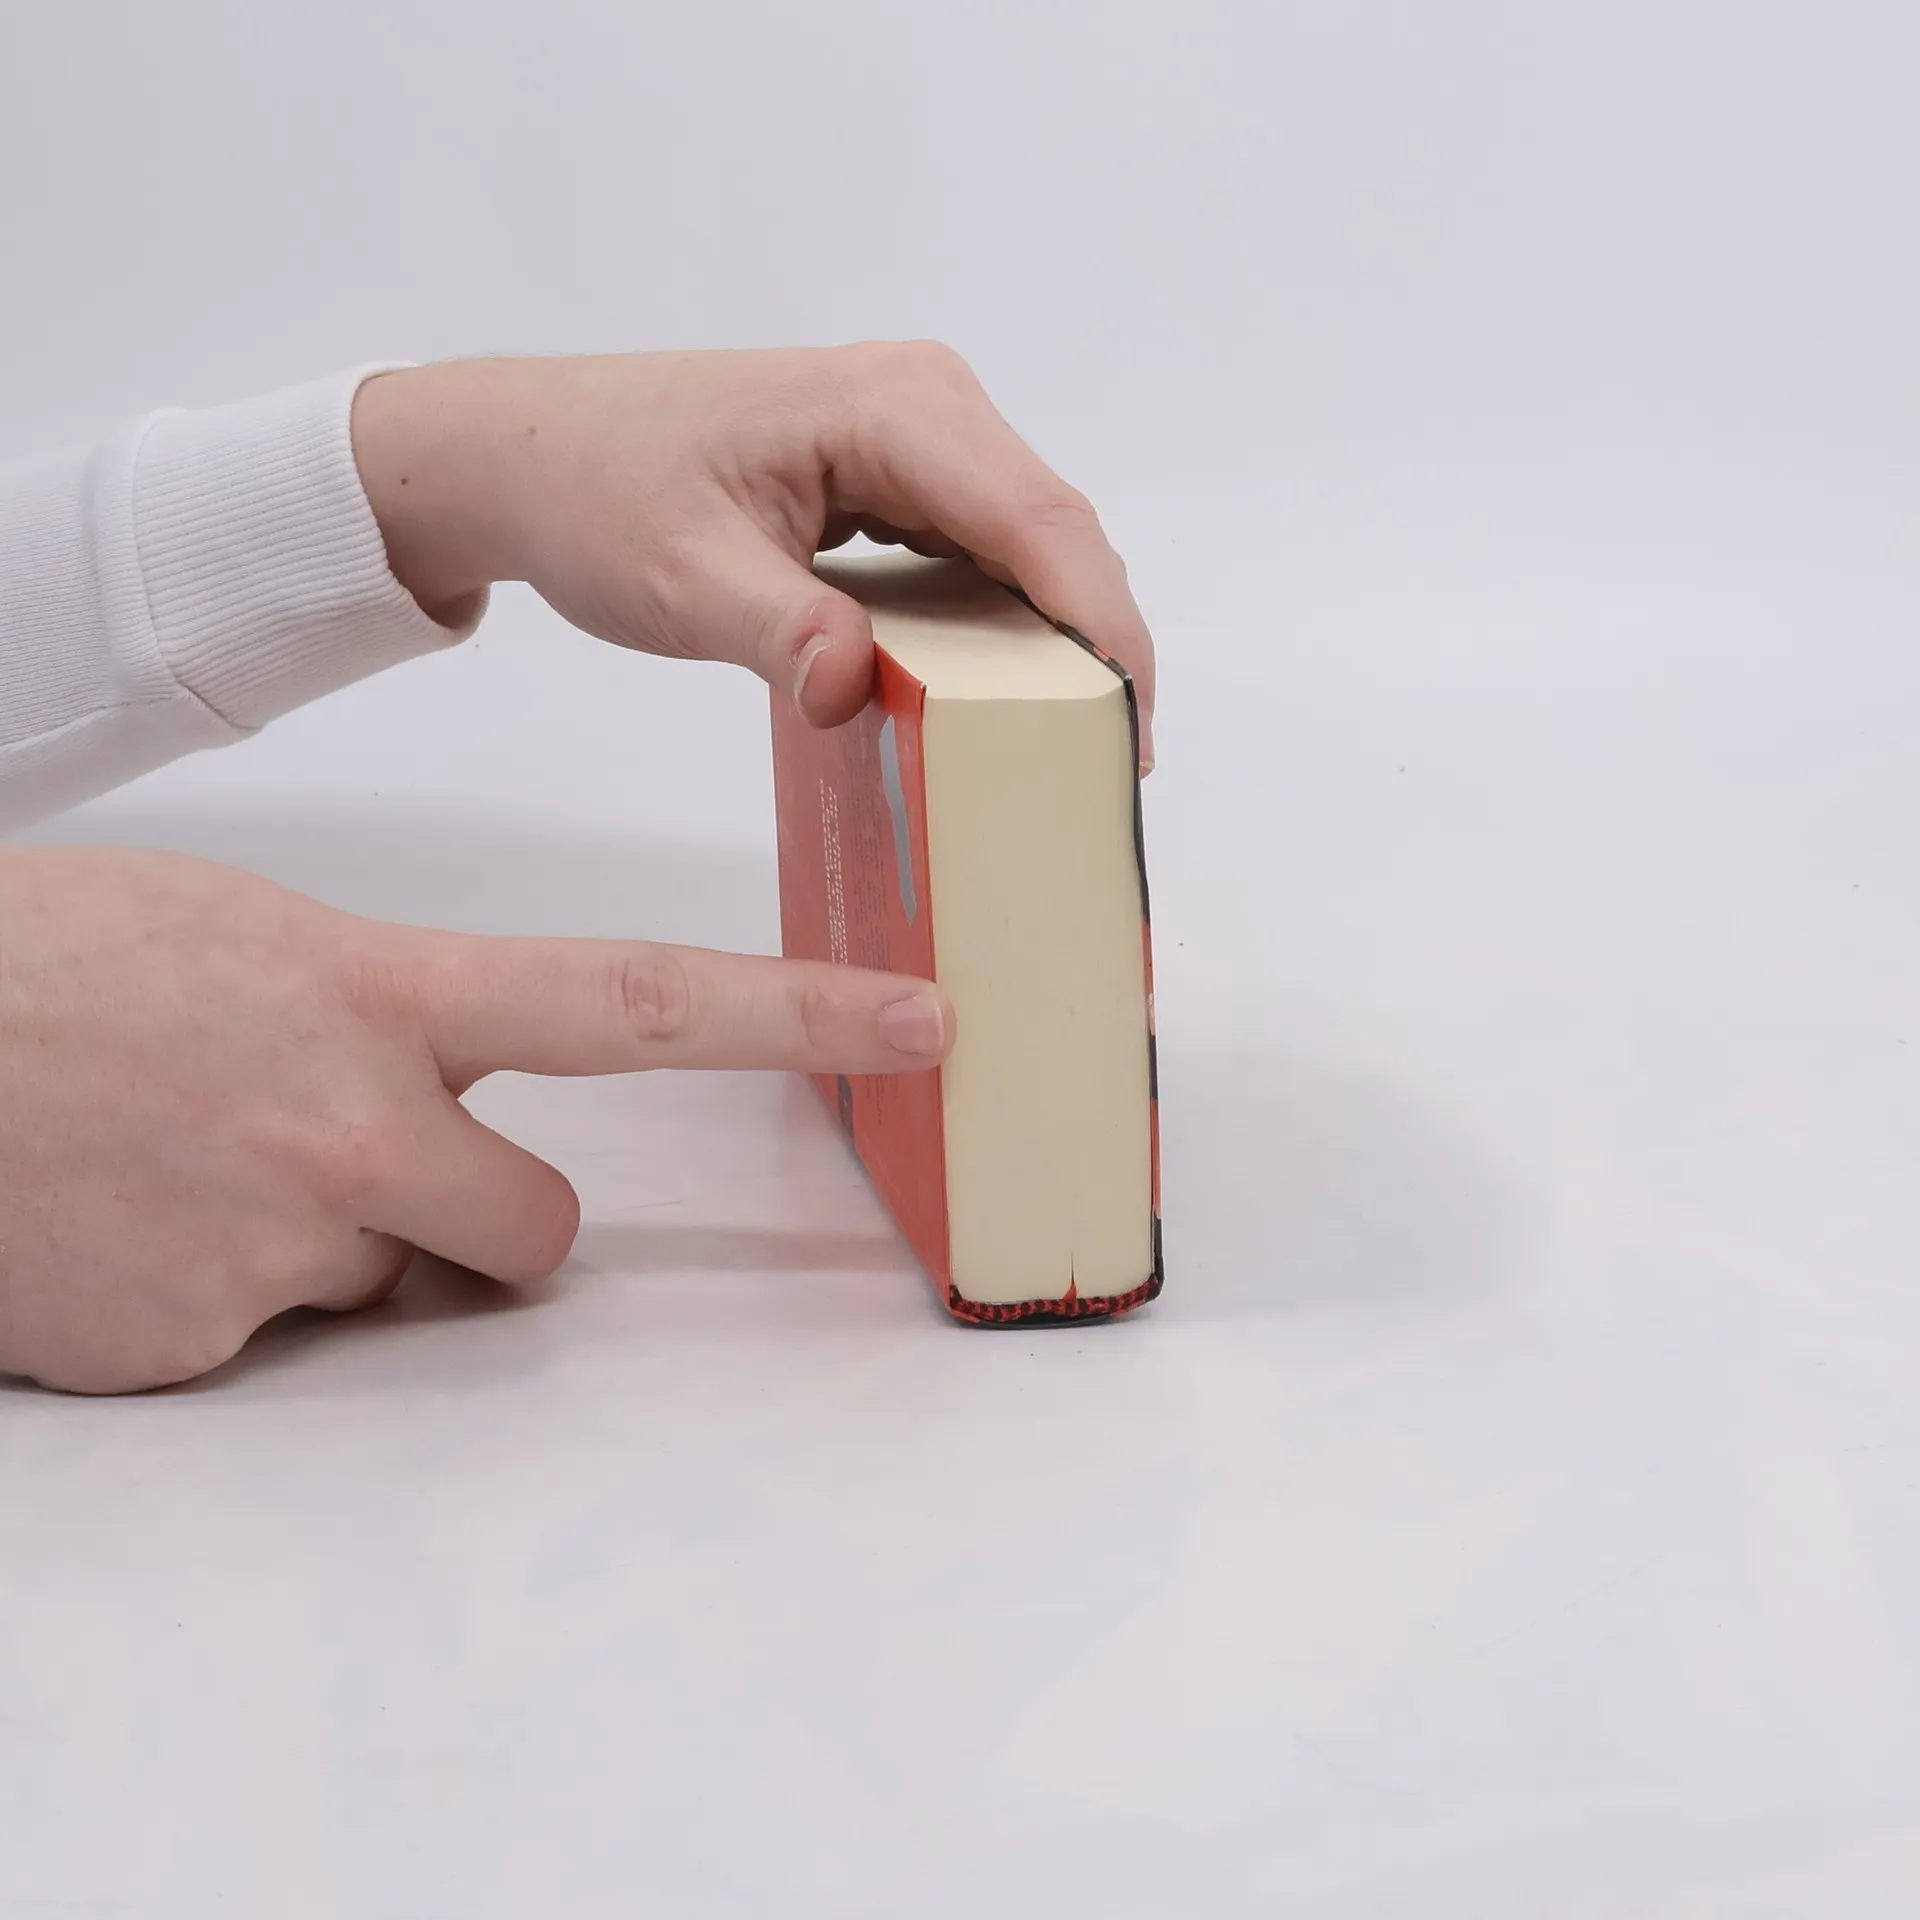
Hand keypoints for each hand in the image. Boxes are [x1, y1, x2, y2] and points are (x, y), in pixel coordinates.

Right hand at [0, 848, 951, 1394]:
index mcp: (379, 994)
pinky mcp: (194, 1347)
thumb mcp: (253, 941)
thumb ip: (387, 1019)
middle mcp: (352, 1126)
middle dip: (481, 1216)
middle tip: (346, 1151)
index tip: (926, 1020)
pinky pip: (277, 1336)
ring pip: (398, 1285)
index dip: (800, 1016)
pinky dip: (228, 1293)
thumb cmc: (60, 966)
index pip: (641, 1003)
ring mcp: (275, 1245)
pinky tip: (132, 1224)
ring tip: (202, 1168)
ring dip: (341, 1247)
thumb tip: (450, 1118)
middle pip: (536, 1228)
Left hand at [351, 343, 1156, 767]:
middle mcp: (928, 401)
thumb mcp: (682, 577)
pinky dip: (1009, 624)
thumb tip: (857, 689)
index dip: (1102, 632)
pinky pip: (984, 551)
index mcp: (893, 407)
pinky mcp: (901, 470)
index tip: (1128, 734)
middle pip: (1057, 534)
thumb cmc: (597, 493)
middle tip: (1110, 768)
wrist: (529, 454)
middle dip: (1096, 649)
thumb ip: (781, 631)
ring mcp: (919, 432)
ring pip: (1032, 546)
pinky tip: (1006, 696)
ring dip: (1059, 641)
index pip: (1040, 524)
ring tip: (1073, 747)